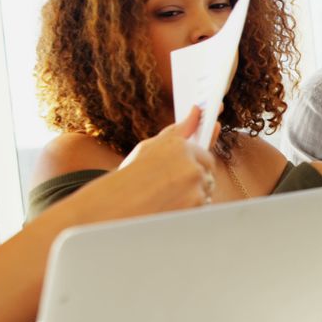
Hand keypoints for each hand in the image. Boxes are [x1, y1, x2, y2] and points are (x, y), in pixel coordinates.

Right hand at [97, 106, 217, 218]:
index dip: (198, 163)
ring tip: (167, 197)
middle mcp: (191, 166)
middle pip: (208, 174)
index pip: (205, 154)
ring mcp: (195, 190)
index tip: (196, 169)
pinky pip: (202, 206)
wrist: (113, 208)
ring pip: (206, 191)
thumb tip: (196, 112)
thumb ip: (177, 131)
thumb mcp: (149, 148)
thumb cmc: (130, 176)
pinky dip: (192, 208)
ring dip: (194, 195)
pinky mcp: (195, 208)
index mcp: (179, 147)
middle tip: (172, 187)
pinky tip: (171, 207)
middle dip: (195, 180)